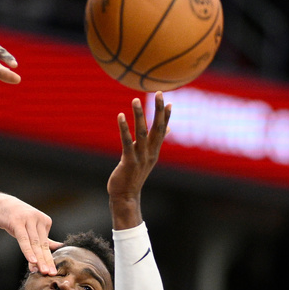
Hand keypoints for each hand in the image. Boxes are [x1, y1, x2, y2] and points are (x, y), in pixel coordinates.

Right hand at [0, 193, 61, 274]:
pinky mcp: (17, 221)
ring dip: (39, 259)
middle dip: (47, 261)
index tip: (50, 273)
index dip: (48, 259)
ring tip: (43, 271)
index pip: (46, 244)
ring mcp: (28, 219)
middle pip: (43, 245)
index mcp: (45, 221)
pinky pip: (23, 239)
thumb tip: (59, 247)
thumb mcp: (31, 227)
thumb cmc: (15, 218)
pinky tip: (32, 260)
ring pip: (34, 243)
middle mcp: (39, 219)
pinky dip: (28, 250)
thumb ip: (44, 238)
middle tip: (52, 274)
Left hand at [107, 92, 169, 226]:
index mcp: (154, 152)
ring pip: (142, 133)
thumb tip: (166, 131)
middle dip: (158, 110)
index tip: (168, 101)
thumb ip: (153, 144)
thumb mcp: (146, 159)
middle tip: (159, 92)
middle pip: (157, 128)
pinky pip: (127, 142)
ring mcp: (141, 158)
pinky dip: (124, 128)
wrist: (126, 197)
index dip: (166, 116)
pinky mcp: (129, 162)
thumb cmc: (133, 177)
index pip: (162, 130)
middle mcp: (150, 153)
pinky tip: (120, 116)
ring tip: (136, 99)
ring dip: (139, 115)